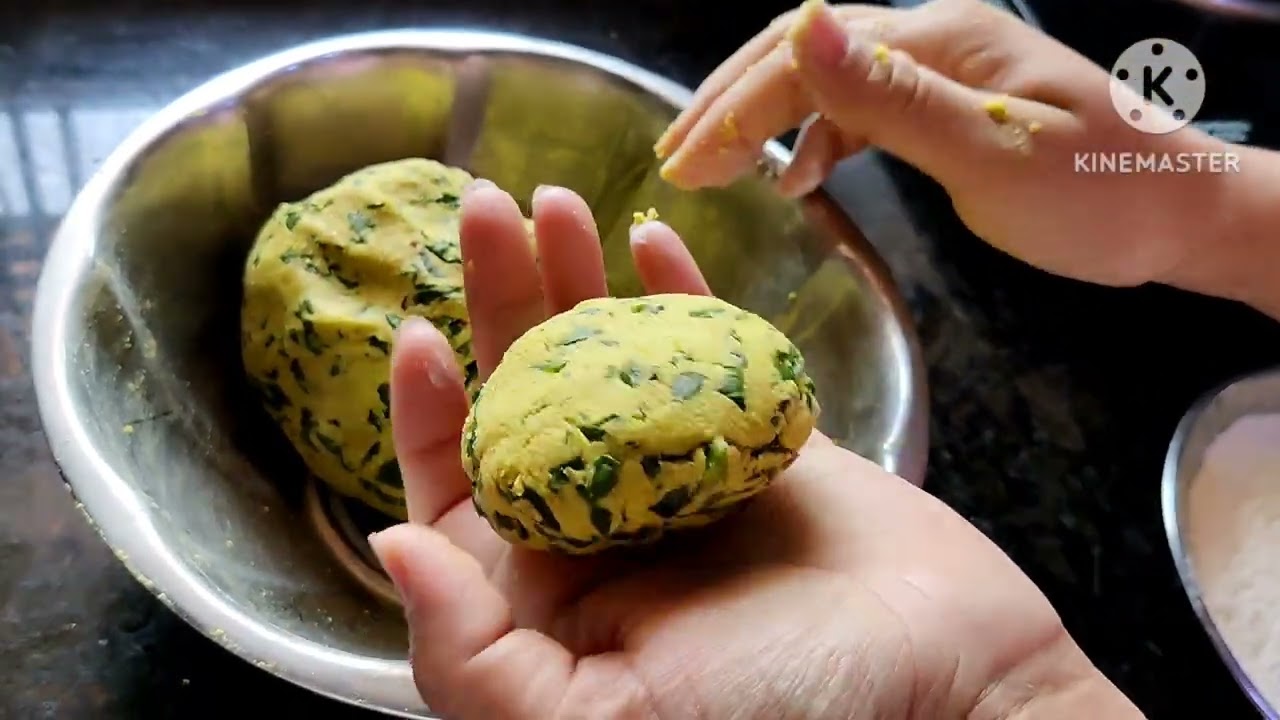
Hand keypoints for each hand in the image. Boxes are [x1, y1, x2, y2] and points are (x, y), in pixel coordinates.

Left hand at [368, 181, 1140, 718]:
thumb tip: (393, 542)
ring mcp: (683, 470)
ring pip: (610, 359)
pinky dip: (679, 291)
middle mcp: (608, 522)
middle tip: (489, 210)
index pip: (462, 487)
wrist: (959, 687)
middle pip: (530, 395)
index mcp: (552, 593)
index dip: (430, 410)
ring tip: (555, 200)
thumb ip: (473, 657)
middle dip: (500, 301)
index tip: (421, 334)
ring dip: (577, 276)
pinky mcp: (758, 433)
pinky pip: (707, 349)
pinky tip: (649, 234)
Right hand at [654, 0, 1237, 289]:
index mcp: (936, 41)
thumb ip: (890, 97)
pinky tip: (793, 178)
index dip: (735, 107)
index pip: (806, 58)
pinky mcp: (947, 109)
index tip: (682, 164)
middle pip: (802, 54)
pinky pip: (860, 112)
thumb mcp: (991, 152)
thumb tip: (799, 30)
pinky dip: (814, 141)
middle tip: (672, 160)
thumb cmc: (1098, 194)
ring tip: (707, 168)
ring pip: (824, 82)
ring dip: (760, 119)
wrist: (1180, 214)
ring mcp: (939, 73)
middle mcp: (930, 41)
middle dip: (729, 104)